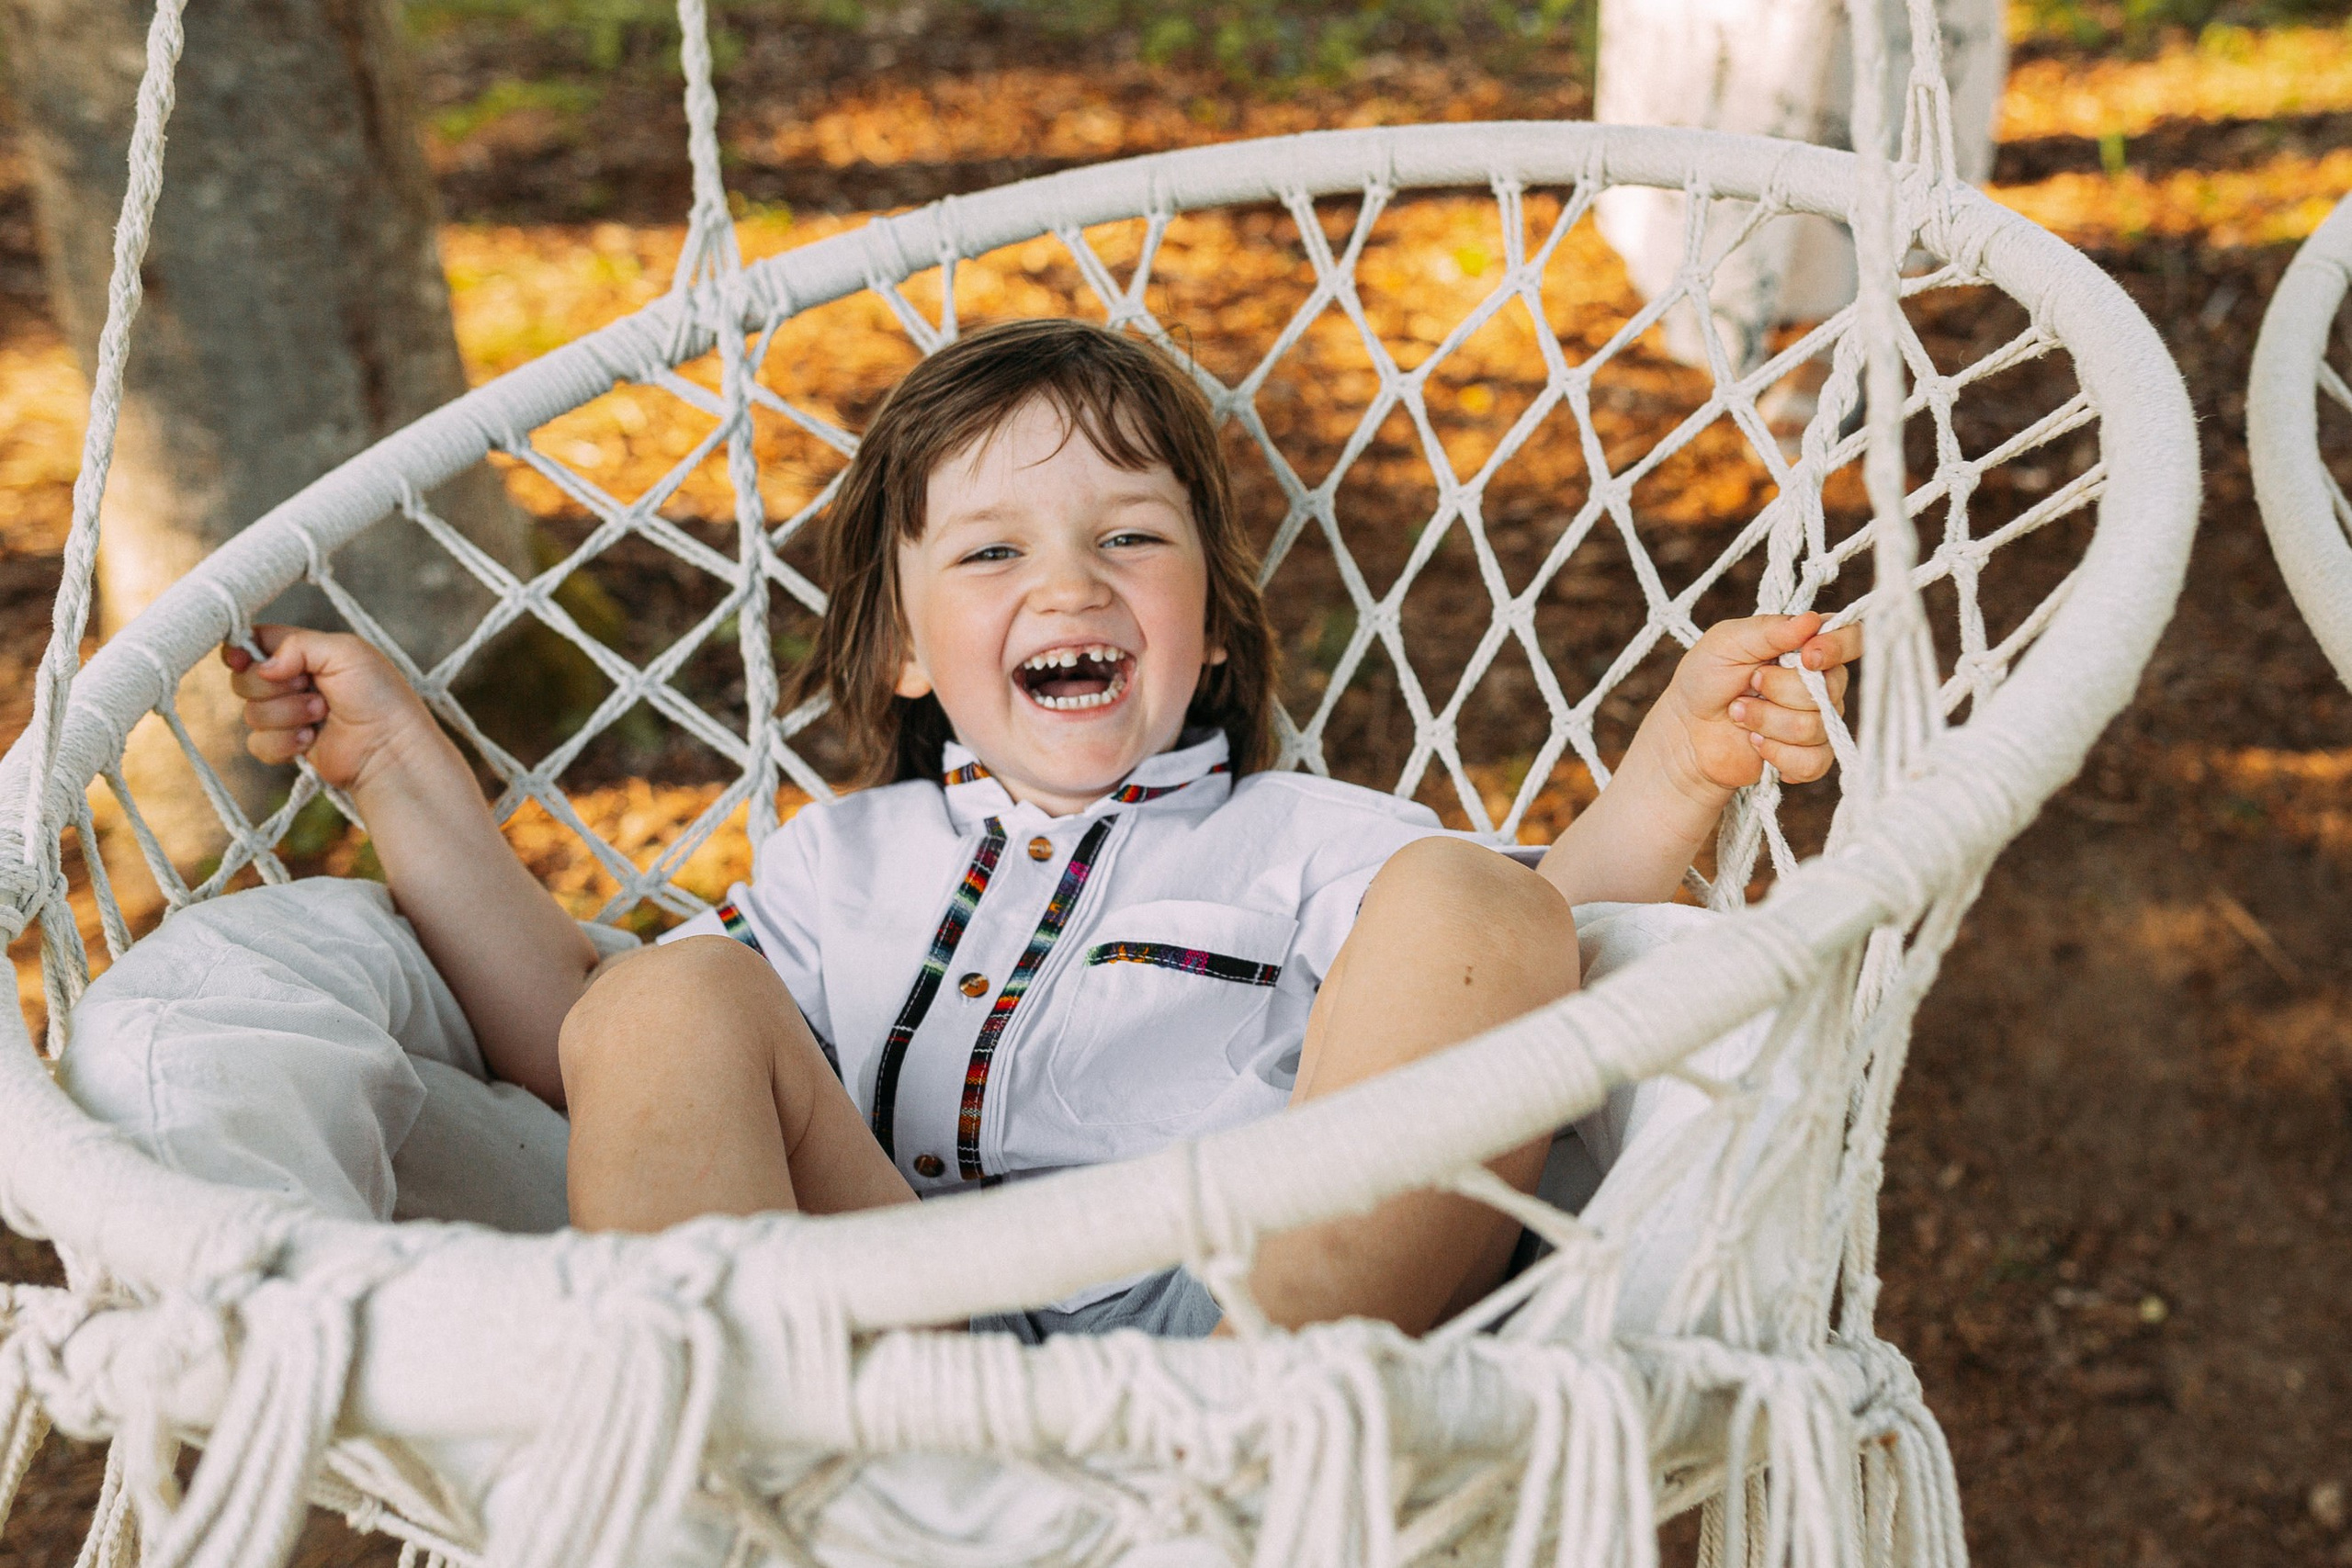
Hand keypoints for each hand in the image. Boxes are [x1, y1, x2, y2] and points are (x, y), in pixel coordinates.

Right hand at [221, 627, 448, 798]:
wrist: (390, 747)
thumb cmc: (379, 696)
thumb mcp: (345, 652)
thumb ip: (297, 644)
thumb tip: (263, 666)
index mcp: (304, 652)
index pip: (255, 642)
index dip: (242, 651)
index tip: (243, 659)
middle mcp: (292, 682)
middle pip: (244, 679)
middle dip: (274, 686)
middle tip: (312, 689)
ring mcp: (288, 716)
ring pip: (251, 713)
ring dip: (287, 714)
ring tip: (322, 715)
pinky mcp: (287, 746)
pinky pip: (257, 743)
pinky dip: (283, 742)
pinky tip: (311, 740)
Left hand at [1651, 613, 1861, 799]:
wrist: (1686, 732)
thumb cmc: (1705, 679)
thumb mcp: (1726, 643)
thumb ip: (1768, 630)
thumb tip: (1811, 620)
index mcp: (1807, 646)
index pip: (1852, 638)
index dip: (1838, 647)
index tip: (1806, 657)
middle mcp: (1821, 682)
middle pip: (1830, 688)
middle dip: (1778, 690)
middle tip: (1748, 685)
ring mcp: (1819, 721)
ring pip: (1816, 726)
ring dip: (1767, 721)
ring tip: (1740, 714)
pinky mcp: (1809, 757)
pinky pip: (1813, 761)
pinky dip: (1776, 754)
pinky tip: (1756, 743)